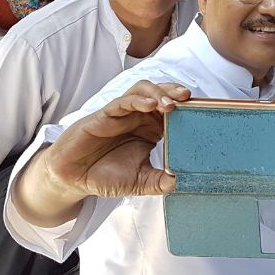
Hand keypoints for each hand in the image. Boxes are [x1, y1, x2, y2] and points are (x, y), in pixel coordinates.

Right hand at [42, 81, 189, 202]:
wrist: (73, 178)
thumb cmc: (105, 174)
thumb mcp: (138, 182)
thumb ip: (159, 182)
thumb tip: (181, 183)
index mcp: (149, 128)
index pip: (171, 109)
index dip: (185, 106)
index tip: (201, 109)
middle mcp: (137, 117)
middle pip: (160, 93)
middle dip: (175, 92)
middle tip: (189, 97)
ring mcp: (121, 114)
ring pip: (142, 91)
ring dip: (158, 93)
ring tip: (171, 103)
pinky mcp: (104, 116)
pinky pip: (123, 102)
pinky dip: (138, 100)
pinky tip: (149, 105)